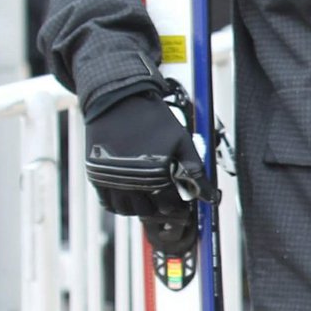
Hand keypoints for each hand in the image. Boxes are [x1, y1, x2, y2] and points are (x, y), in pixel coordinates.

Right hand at [83, 89, 213, 248]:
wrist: (118, 99)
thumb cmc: (153, 119)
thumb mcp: (182, 141)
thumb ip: (196, 171)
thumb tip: (213, 198)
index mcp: (156, 174)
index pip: (171, 206)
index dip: (179, 205)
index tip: (180, 199)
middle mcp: (132, 181)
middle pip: (150, 211)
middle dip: (160, 207)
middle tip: (164, 197)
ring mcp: (112, 180)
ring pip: (128, 211)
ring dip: (140, 207)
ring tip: (147, 195)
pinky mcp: (96, 176)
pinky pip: (109, 204)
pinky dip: (120, 204)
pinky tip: (130, 193)